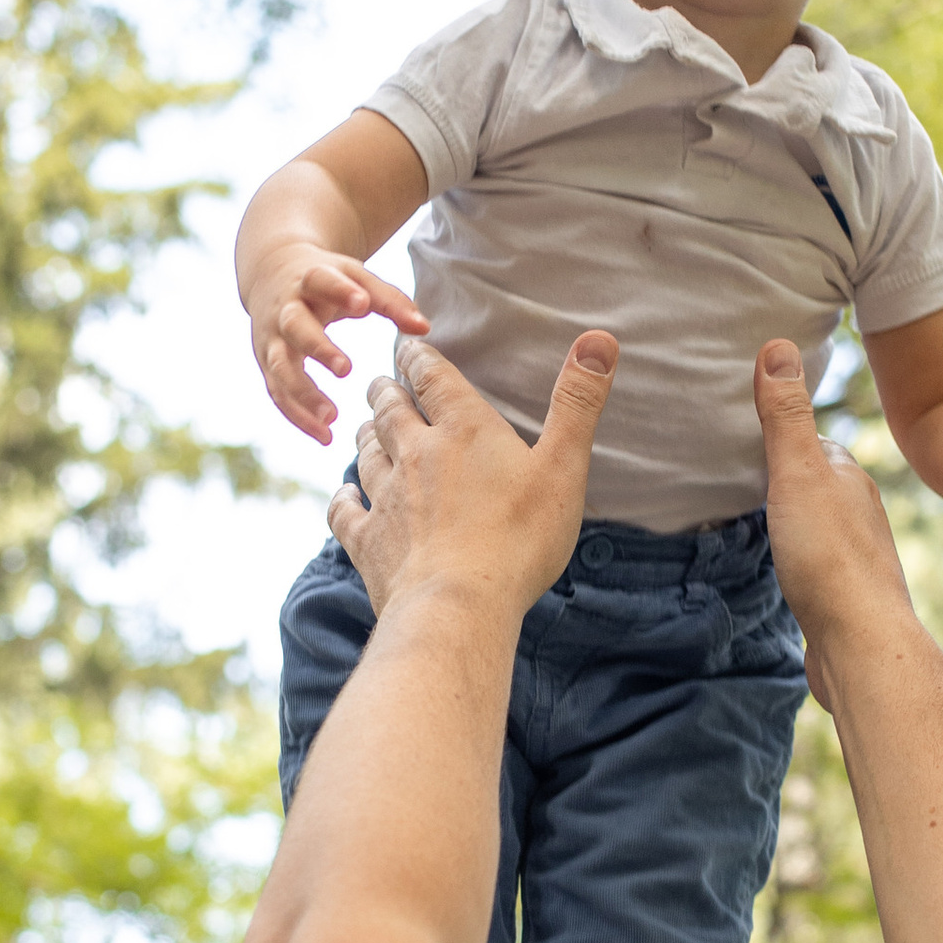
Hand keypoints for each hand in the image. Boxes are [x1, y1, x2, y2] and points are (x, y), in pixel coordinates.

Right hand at [246, 244, 430, 445]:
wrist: (272, 273)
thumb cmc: (328, 280)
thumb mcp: (355, 279)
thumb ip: (389, 301)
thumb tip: (424, 327)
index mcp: (309, 279)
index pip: (322, 281)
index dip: (340, 291)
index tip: (362, 303)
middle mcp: (285, 309)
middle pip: (295, 327)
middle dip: (318, 348)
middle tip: (345, 369)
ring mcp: (271, 339)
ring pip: (281, 368)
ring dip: (303, 395)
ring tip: (332, 418)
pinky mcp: (267, 364)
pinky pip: (278, 393)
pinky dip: (299, 417)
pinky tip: (325, 437)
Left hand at [328, 331, 617, 623]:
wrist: (458, 606)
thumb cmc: (519, 539)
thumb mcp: (563, 466)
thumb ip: (578, 401)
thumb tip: (600, 337)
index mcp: (462, 430)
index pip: (432, 376)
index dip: (418, 356)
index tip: (407, 345)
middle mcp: (415, 454)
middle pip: (390, 409)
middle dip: (385, 391)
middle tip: (380, 382)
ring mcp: (385, 498)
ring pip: (366, 453)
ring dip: (366, 435)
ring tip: (366, 426)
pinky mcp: (367, 541)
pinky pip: (344, 511)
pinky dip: (342, 498)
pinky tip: (344, 495)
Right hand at [754, 339, 920, 715]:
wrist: (859, 644)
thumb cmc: (828, 557)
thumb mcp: (797, 473)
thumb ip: (785, 416)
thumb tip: (778, 344)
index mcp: (847, 477)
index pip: (812, 441)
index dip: (784, 431)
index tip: (753, 423)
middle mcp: (858, 512)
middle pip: (818, 482)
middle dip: (790, 475)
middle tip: (749, 469)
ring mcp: (854, 556)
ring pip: (820, 524)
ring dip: (797, 517)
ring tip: (767, 516)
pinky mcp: (845, 597)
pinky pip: (818, 564)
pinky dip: (802, 557)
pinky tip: (789, 570)